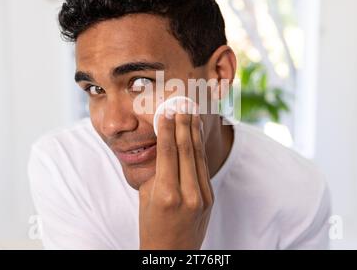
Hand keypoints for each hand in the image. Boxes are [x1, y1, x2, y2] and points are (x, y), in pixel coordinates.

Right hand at [138, 105, 213, 249]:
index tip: (167, 110)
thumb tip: (164, 145)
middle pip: (187, 150)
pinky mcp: (210, 197)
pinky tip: (195, 134)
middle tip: (182, 103)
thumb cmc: (151, 225)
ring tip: (191, 112)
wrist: (171, 252)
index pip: (169, 153)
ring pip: (197, 156)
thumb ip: (157, 171)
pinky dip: (198, 147)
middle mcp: (187, 194)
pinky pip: (202, 167)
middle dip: (184, 124)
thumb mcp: (146, 196)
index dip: (169, 129)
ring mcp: (202, 196)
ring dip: (194, 131)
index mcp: (166, 195)